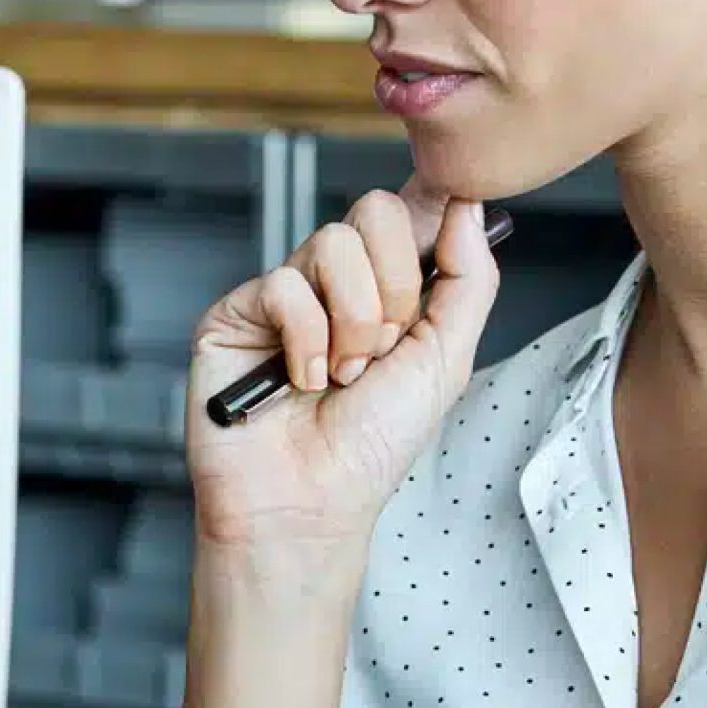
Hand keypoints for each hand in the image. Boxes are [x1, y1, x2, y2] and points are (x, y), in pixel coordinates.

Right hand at [186, 180, 500, 549]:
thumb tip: (467, 207)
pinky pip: (284, 285)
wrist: (310, 501)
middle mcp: (336, 283)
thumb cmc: (371, 447)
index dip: (430, 207)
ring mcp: (286, 294)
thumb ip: (468, 281)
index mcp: (388, 289)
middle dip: (395, 287)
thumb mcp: (445, 361)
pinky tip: (300, 381)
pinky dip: (306, 341)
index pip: (410, 212)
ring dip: (353, 322)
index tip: (449, 220)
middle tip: (384, 348)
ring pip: (332, 244)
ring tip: (342, 375)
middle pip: (375, 213)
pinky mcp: (237, 312)